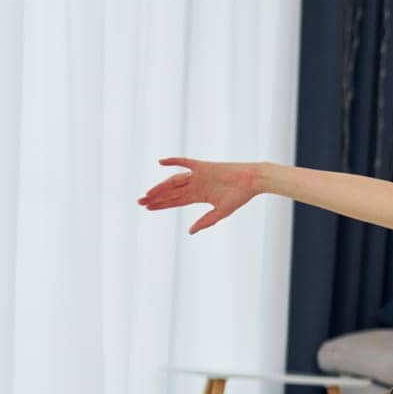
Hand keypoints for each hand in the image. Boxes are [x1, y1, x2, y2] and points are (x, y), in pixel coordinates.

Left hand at [139, 157, 259, 234]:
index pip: (176, 201)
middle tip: (140, 202)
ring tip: (148, 193)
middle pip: (171, 192)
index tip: (147, 208)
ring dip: (161, 186)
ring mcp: (198, 175)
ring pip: (174, 181)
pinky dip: (173, 161)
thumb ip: (206, 221)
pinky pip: (185, 162)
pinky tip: (161, 162)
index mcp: (199, 196)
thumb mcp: (222, 212)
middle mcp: (195, 184)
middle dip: (156, 197)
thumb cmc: (240, 196)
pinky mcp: (203, 165)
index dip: (162, 205)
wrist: (252, 180)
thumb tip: (190, 232)